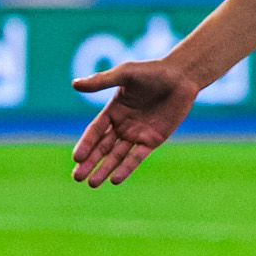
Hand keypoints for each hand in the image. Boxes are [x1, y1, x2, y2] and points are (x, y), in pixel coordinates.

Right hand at [70, 59, 201, 186]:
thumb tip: (74, 84)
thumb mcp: (125, 74)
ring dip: (105, 169)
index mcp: (113, 111)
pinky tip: (115, 180)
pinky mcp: (153, 140)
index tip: (76, 158)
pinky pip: (137, 157)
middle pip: (102, 147)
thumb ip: (102, 81)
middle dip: (90, 163)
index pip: (95, 131)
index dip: (85, 144)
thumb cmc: (152, 72)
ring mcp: (137, 134)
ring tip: (92, 183)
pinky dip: (127, 168)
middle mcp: (123, 125)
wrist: (180, 77)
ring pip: (117, 156)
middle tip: (77, 178)